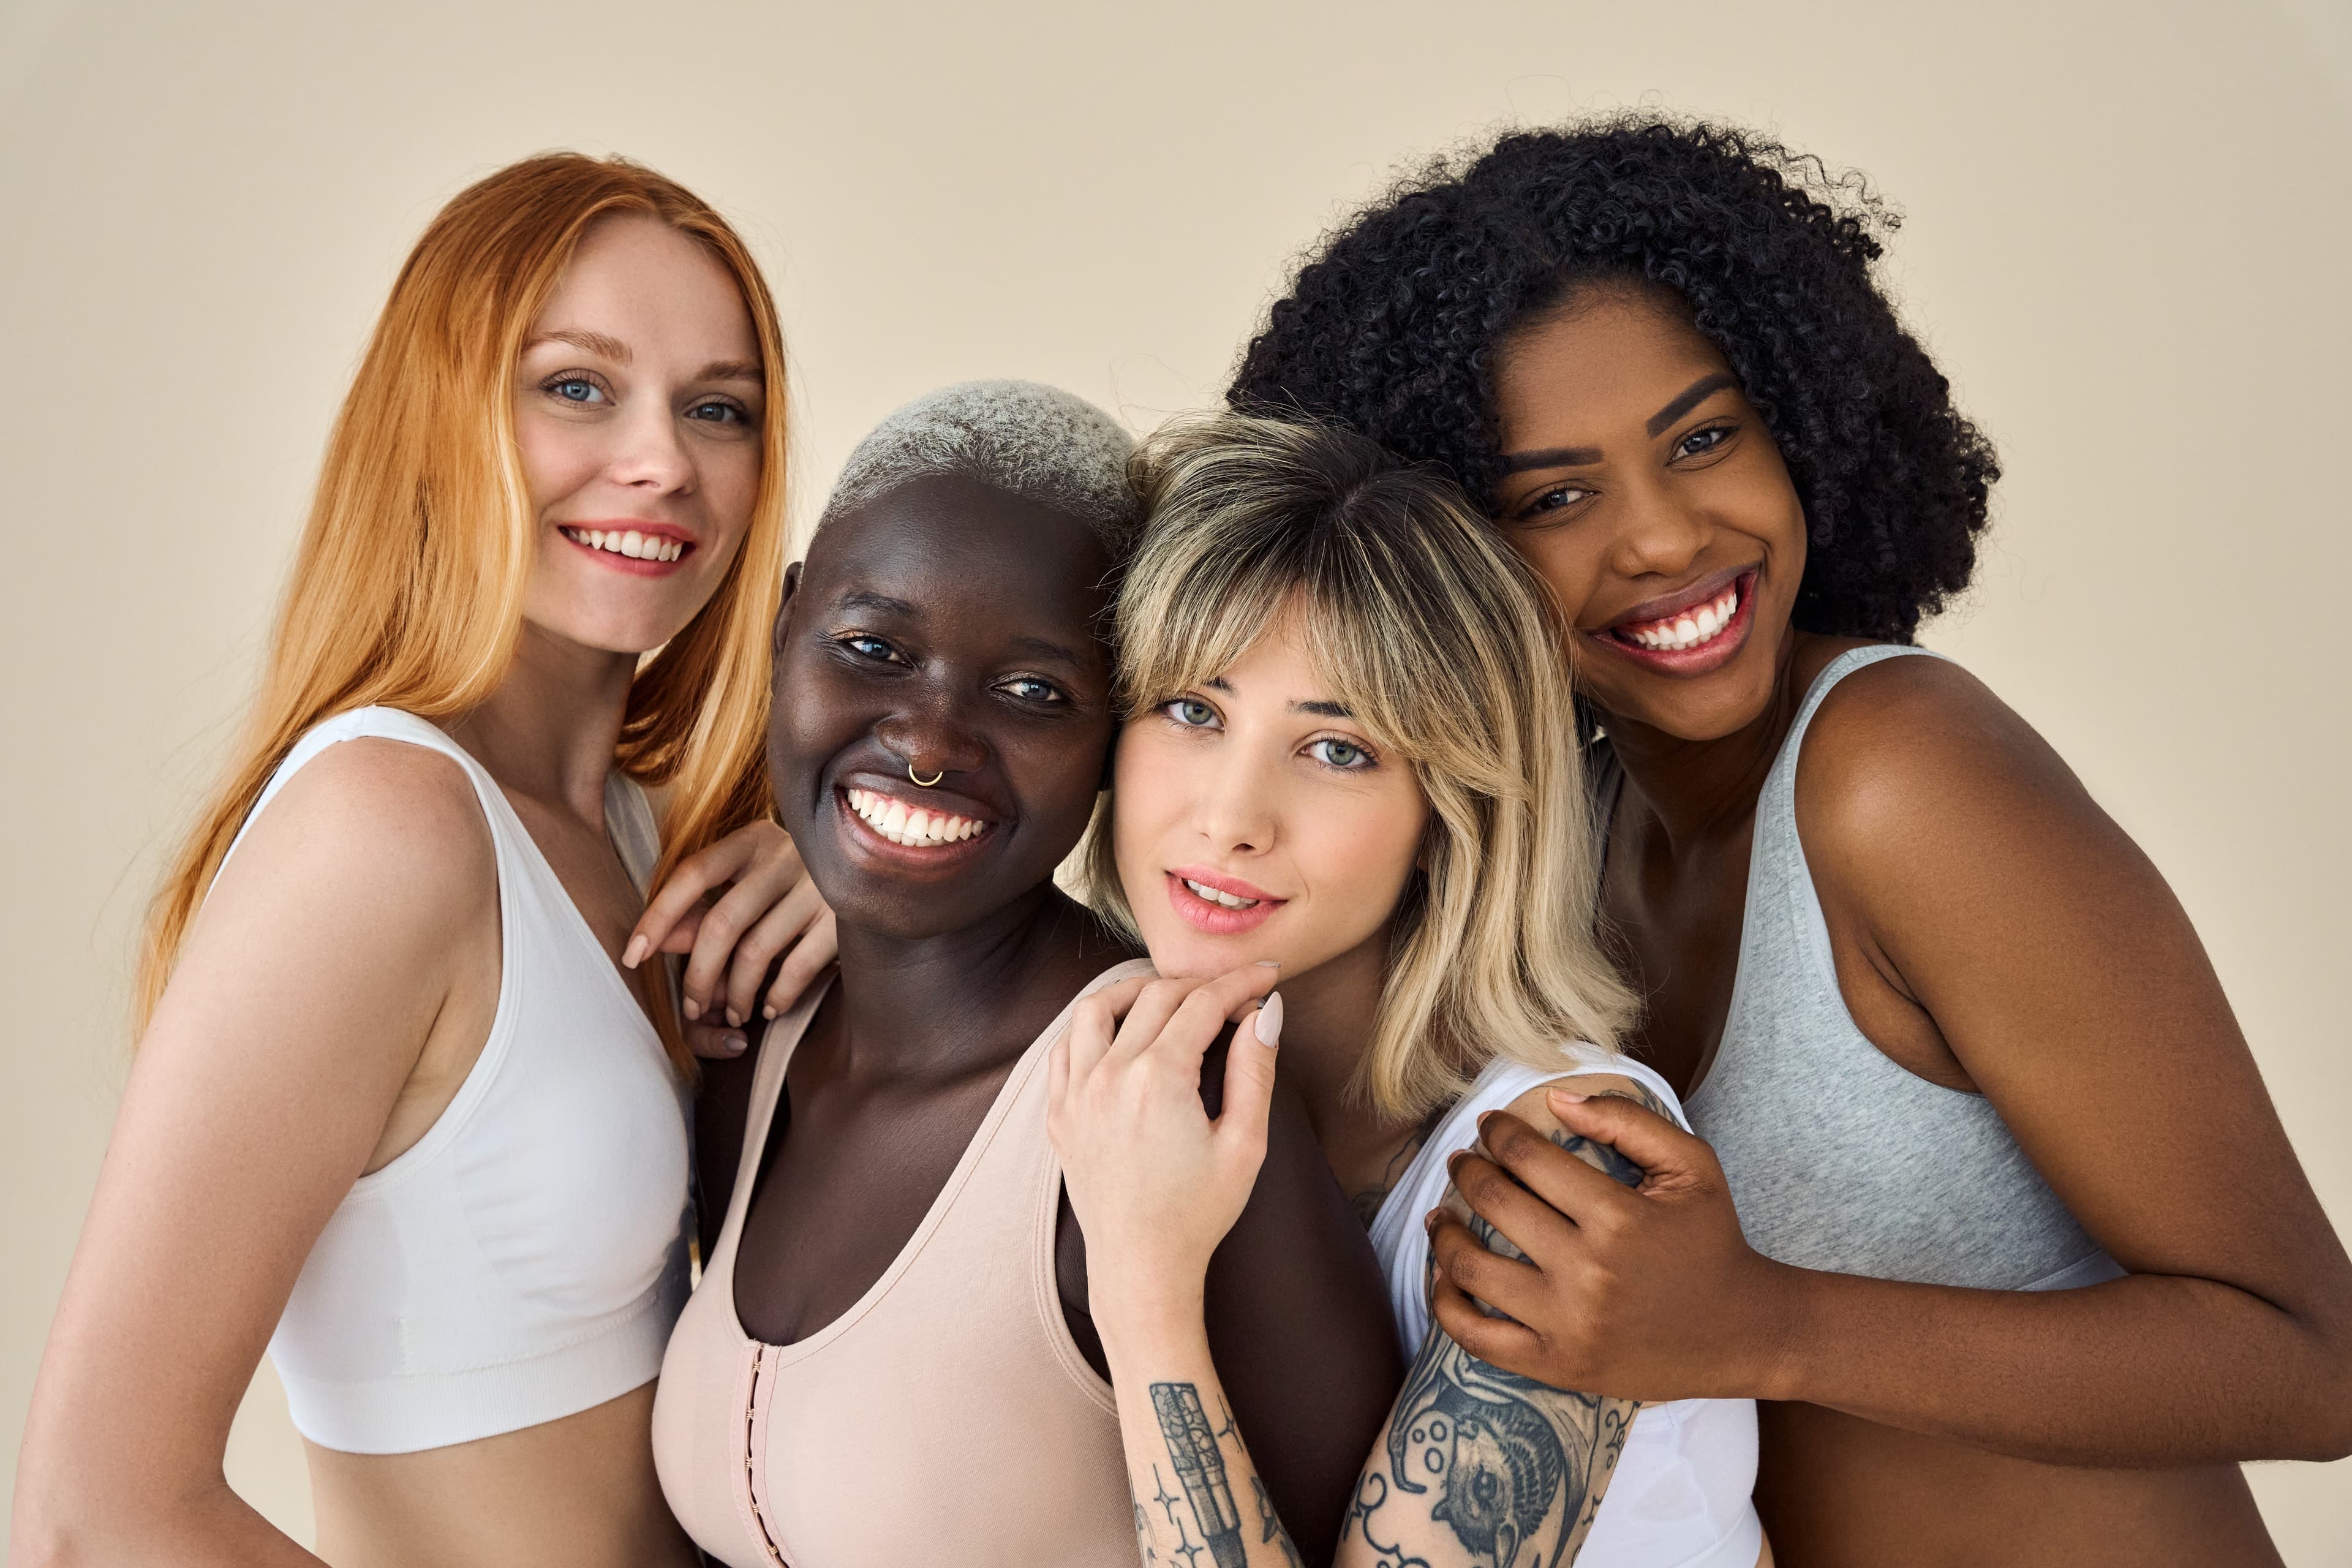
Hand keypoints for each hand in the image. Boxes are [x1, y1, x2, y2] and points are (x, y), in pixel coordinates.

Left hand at [625, 820, 836, 1054]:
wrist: (880, 866)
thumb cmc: (790, 881)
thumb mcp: (745, 883)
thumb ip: (701, 910)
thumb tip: (656, 944)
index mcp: (751, 839)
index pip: (693, 874)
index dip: (658, 916)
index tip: (633, 955)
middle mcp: (785, 856)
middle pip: (723, 922)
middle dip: (698, 974)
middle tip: (692, 1007)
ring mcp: (819, 886)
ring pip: (757, 952)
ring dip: (736, 993)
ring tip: (732, 1013)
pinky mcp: (845, 919)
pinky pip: (798, 968)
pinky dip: (777, 995)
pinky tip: (769, 1007)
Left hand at [1046, 964, 1282, 1329]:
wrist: (1141, 1267)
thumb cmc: (1197, 1213)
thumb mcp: (1244, 1144)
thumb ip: (1255, 1071)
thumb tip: (1266, 1012)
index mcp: (1159, 1079)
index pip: (1203, 1003)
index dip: (1240, 983)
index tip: (1265, 976)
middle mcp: (1109, 1075)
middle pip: (1155, 996)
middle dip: (1199, 984)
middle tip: (1231, 993)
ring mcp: (1076, 1093)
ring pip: (1096, 1008)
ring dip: (1136, 990)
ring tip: (1168, 995)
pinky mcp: (1059, 1114)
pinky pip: (1064, 1047)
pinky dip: (1092, 1027)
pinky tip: (1119, 1033)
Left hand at [1427, 1090, 1799, 1401]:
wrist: (1742, 1332)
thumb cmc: (1712, 1241)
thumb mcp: (1691, 1165)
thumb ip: (1625, 1121)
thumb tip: (1555, 1099)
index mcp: (1618, 1218)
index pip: (1528, 1158)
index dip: (1498, 1132)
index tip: (1489, 1125)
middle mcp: (1586, 1272)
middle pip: (1495, 1204)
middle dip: (1468, 1171)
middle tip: (1462, 1161)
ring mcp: (1567, 1325)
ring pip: (1471, 1269)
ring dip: (1443, 1232)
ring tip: (1441, 1212)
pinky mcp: (1557, 1366)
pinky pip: (1477, 1337)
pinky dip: (1445, 1303)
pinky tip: (1440, 1275)